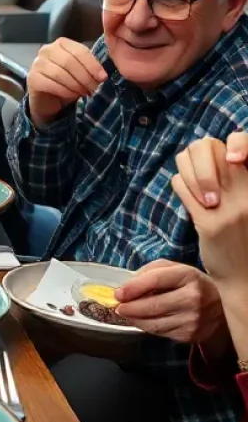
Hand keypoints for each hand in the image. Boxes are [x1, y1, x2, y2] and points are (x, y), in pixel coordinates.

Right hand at [27, 38, 107, 127]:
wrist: (48, 99)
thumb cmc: (67, 82)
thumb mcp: (81, 71)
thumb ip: (89, 67)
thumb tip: (102, 76)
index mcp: (61, 43)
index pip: (79, 51)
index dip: (93, 65)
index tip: (103, 78)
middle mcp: (46, 50)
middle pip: (70, 61)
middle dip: (85, 77)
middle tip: (93, 88)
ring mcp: (37, 64)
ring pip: (60, 73)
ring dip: (75, 85)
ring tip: (84, 93)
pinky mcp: (32, 79)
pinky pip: (51, 84)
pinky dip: (65, 91)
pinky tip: (72, 96)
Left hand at [115, 260, 225, 343]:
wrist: (220, 306)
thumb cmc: (191, 283)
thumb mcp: (174, 269)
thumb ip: (151, 271)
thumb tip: (128, 285)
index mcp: (188, 276)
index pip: (155, 280)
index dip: (133, 288)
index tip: (118, 293)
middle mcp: (192, 298)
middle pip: (152, 305)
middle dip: (129, 307)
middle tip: (118, 307)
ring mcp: (192, 319)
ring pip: (154, 323)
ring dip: (135, 319)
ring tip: (126, 313)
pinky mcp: (190, 334)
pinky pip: (160, 332)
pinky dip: (147, 327)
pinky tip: (141, 320)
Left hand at [172, 135, 247, 283]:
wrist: (246, 278)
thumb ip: (240, 181)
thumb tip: (221, 154)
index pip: (240, 143)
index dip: (230, 145)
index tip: (227, 159)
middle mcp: (246, 195)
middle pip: (209, 148)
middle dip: (199, 156)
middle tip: (199, 170)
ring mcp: (226, 208)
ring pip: (191, 165)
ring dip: (187, 170)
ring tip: (192, 183)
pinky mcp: (208, 223)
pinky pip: (181, 186)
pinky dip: (180, 185)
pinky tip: (187, 194)